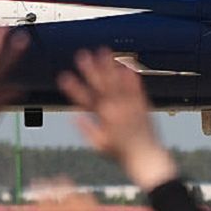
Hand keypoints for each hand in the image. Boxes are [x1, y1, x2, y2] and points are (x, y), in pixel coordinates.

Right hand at [58, 48, 176, 191]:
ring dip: (109, 66)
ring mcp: (131, 106)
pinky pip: (136, 88)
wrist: (147, 158)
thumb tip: (73, 117)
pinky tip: (126, 66)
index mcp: (104, 119)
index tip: (63, 77)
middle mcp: (117, 110)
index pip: (84, 99)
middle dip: (90, 69)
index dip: (73, 87)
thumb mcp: (98, 145)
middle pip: (101, 85)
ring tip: (103, 51)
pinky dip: (131, 77)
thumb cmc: (121, 154)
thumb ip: (86, 129)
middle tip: (81, 54)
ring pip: (118, 82)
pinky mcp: (143, 105)